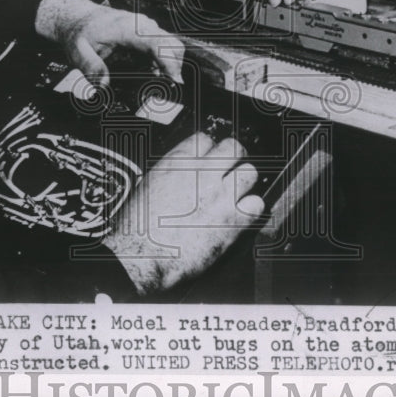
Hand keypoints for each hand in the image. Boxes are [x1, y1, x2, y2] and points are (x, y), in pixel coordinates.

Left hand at [35, 0, 183, 86]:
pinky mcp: (147, 31)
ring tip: (158, 80)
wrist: (78, 17)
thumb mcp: (78, 52)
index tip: (175, 79)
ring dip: (170, 63)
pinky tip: (153, 71)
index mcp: (126, 28)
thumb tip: (102, 86)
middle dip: (175, 66)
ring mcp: (146, 26)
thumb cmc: (80, 32)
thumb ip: (91, 69)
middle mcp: (141, 24)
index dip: (168, 61)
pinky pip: (164, 45)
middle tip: (168, 86)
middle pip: (171, 43)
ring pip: (171, 44)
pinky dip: (164, 60)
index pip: (156, 43)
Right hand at [102, 132, 264, 293]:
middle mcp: (203, 174)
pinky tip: (243, 215)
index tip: (208, 159)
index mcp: (178, 162)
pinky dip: (252, 210)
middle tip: (231, 169)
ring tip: (237, 193)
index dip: (208, 150)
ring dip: (244, 183)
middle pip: (234, 148)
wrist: (144, 257)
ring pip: (250, 173)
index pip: (205, 139)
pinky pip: (257, 205)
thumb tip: (180, 176)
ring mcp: (221, 195)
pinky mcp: (233, 220)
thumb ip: (171, 175)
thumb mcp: (147, 187)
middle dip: (234, 157)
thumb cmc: (138, 228)